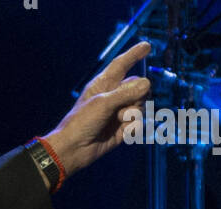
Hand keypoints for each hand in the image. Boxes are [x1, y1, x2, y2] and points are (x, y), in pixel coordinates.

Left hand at [40, 41, 151, 178]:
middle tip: (124, 105)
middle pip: (138, 86)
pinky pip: (137, 123)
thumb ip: (126, 92)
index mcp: (104, 83)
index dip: (134, 55)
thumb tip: (147, 84)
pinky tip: (123, 132)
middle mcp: (113, 96)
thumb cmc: (81, 123)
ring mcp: (118, 112)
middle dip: (138, 94)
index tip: (147, 46)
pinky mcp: (122, 129)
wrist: (73, 150)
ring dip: (133, 113)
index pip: (122, 64)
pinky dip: (133, 127)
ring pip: (140, 105)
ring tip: (119, 120)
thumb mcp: (103, 102)